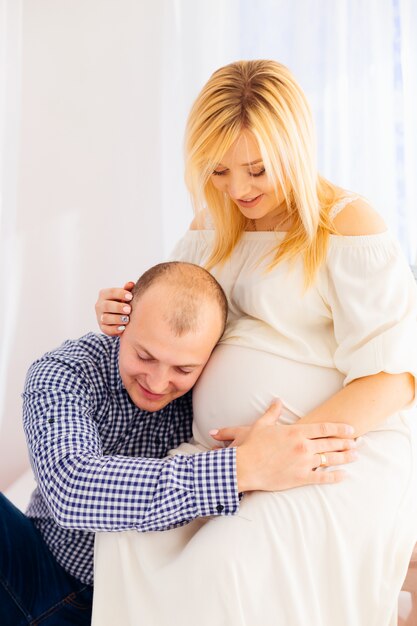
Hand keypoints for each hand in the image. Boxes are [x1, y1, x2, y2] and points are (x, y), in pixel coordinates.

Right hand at [95, 282, 134, 335]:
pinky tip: (123, 328)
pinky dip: (115, 329)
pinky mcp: (102, 327)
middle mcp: (99, 305)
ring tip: (127, 319)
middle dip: (118, 307)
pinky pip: (107, 329)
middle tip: (129, 309)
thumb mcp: (125, 296)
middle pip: (107, 305)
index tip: (131, 297)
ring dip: (117, 319)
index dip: (121, 294)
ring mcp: (100, 317)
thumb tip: (131, 283)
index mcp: (104, 294)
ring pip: (106, 318)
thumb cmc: (123, 302)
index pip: (111, 292)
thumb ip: (128, 290)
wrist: (120, 317)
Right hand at [233, 401, 356, 492]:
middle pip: (331, 443)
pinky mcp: (300, 478)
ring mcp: (303, 463)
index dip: (339, 428)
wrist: (244, 466)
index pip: (324, 428)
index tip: (350, 429)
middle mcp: (303, 446)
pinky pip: (322, 477)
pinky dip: (335, 476)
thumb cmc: (252, 445)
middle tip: (356, 443)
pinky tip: (344, 475)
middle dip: (346, 442)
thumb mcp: (262, 425)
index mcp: (296, 432)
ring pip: (330, 459)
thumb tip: (278, 400)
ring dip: (345, 457)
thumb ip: (273, 412)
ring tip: (355, 456)